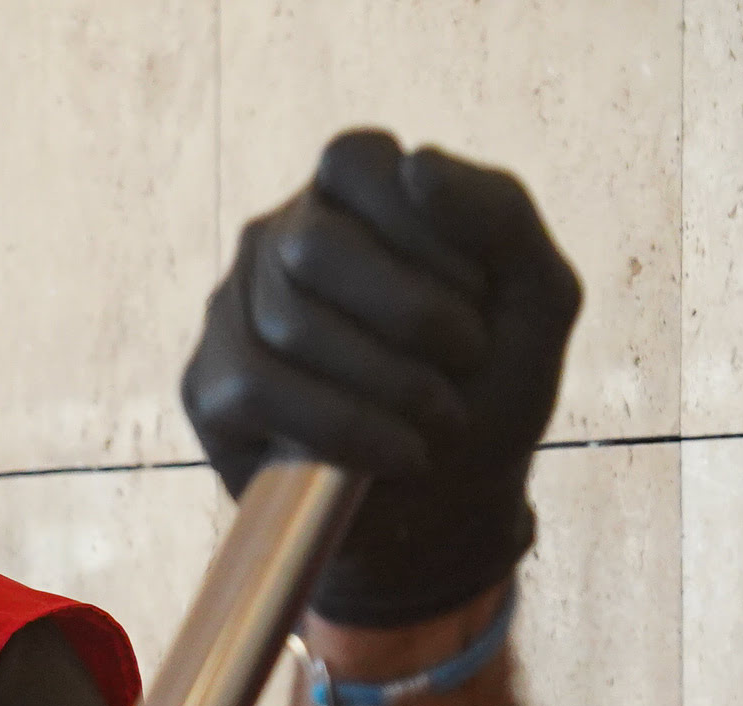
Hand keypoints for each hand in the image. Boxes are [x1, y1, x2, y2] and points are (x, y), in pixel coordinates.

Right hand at [183, 131, 580, 627]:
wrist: (448, 505)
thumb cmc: (492, 387)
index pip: (356, 162)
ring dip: (388, 380)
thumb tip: (414, 164)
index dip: (423, 227)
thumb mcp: (536, 295)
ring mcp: (232, 310)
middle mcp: (279, 238)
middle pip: (316, 244)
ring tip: (440, 420)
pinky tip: (395, 454)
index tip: (480, 295)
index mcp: (352, 196)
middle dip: (410, 313)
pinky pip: (257, 389)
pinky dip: (342, 426)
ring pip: (289, 322)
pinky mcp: (206, 385)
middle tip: (466, 360)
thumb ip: (500, 212)